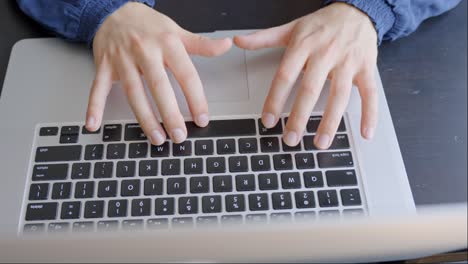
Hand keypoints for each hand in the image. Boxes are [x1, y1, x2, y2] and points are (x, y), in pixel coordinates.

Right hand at [86, 2, 231, 143]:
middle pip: (159, 86)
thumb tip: (227, 45)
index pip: (186, 74)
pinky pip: (98, 88)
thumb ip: (201, 44)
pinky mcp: (104, 66)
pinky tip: (94, 124)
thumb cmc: (148, 25)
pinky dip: (93, 106)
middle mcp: (145, 51)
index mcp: (167, 43)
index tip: (202, 118)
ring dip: (144, 117)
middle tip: (179, 135)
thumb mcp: (177, 31)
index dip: (195, 98)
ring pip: (134, 91)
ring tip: (156, 138)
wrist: (114, 10)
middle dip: (170, 113)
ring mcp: (122, 59)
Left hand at [234, 3, 377, 148]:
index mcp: (303, 45)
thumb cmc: (322, 23)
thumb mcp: (291, 28)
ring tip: (320, 142)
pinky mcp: (366, 68)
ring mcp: (348, 62)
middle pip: (310, 89)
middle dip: (299, 117)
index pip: (285, 76)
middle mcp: (325, 54)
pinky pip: (370, 93)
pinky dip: (370, 114)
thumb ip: (264, 37)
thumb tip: (238, 41)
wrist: (357, 9)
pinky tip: (364, 133)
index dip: (275, 99)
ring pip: (339, 95)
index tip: (268, 121)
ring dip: (330, 121)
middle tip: (291, 139)